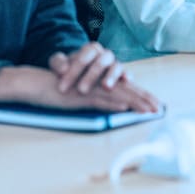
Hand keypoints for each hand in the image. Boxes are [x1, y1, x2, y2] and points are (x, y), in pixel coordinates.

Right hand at [0, 65, 160, 112]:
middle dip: (145, 99)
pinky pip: (98, 99)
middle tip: (161, 108)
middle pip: (126, 89)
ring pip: (117, 94)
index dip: (142, 96)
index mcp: (99, 84)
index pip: (126, 88)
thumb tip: (120, 108)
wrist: (34, 84)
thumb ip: (100, 101)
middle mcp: (97, 84)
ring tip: (150, 109)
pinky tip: (125, 106)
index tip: (156, 105)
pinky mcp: (79, 95)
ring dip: (135, 102)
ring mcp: (89, 89)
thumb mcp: (81, 98)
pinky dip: (112, 102)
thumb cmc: (56, 92)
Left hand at [50, 42, 126, 93]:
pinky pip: (127, 73)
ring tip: (106, 87)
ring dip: (112, 76)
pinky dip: (127, 76)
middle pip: (101, 60)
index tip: (62, 87)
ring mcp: (115, 64)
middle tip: (81, 90)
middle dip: (92, 75)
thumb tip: (63, 70)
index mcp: (90, 49)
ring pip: (116, 66)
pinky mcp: (123, 74)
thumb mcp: (59, 65)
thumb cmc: (69, 70)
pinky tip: (126, 81)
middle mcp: (105, 55)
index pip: (84, 55)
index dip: (74, 70)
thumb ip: (58, 63)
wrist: (81, 74)